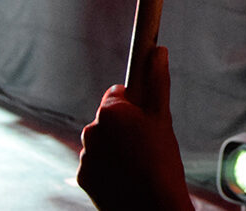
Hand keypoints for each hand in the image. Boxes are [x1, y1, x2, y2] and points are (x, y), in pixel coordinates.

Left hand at [77, 47, 193, 210]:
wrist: (152, 207)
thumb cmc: (162, 162)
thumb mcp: (163, 119)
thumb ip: (158, 81)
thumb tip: (158, 50)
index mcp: (111, 110)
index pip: (117, 93)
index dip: (134, 104)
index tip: (143, 113)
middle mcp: (92, 129)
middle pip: (109, 119)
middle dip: (124, 127)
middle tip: (146, 143)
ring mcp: (85, 154)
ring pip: (102, 142)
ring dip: (115, 147)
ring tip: (138, 164)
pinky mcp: (82, 176)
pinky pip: (95, 164)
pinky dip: (107, 168)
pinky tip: (125, 177)